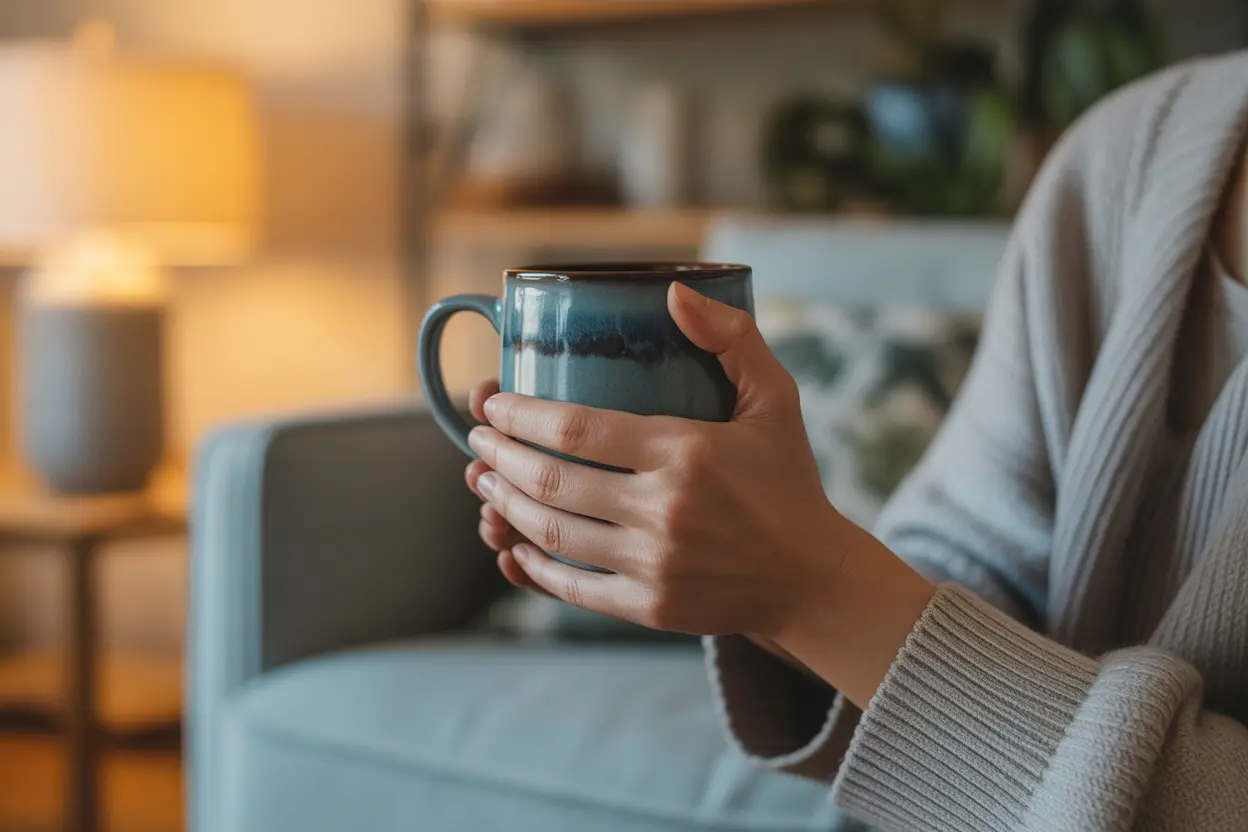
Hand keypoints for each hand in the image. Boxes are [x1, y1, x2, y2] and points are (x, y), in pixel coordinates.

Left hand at [467, 281, 854, 635]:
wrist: (812, 578)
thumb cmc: (788, 480)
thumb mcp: (777, 397)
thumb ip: (731, 338)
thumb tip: (673, 294)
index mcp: (686, 451)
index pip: (576, 429)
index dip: (519, 415)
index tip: (491, 402)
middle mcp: (664, 510)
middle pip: (551, 480)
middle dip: (498, 455)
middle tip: (477, 439)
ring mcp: (654, 564)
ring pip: (551, 532)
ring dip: (504, 503)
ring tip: (482, 481)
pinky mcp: (649, 607)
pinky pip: (570, 587)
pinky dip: (531, 566)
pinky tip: (512, 544)